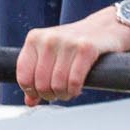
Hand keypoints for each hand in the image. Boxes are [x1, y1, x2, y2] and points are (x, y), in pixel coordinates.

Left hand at [14, 7, 129, 104]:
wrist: (105, 27)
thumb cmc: (74, 44)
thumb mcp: (50, 55)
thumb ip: (36, 76)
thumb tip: (29, 102)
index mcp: (34, 38)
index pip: (23, 75)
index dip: (31, 91)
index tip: (39, 95)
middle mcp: (48, 39)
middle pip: (41, 83)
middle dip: (49, 95)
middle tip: (57, 95)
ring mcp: (67, 43)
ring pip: (58, 84)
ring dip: (63, 94)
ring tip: (67, 92)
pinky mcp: (87, 49)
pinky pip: (74, 81)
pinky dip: (74, 90)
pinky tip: (75, 89)